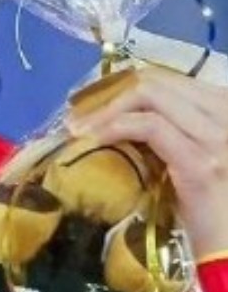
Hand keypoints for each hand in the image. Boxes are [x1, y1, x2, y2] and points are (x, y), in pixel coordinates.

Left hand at [69, 67, 227, 254]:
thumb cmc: (215, 212)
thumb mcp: (195, 159)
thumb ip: (174, 132)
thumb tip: (122, 117)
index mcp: (225, 110)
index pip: (168, 79)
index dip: (124, 87)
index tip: (93, 104)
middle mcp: (227, 114)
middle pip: (156, 80)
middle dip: (109, 93)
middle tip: (77, 116)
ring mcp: (218, 137)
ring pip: (150, 94)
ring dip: (105, 108)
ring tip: (77, 127)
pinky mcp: (201, 163)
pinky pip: (148, 126)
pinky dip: (112, 127)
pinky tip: (91, 139)